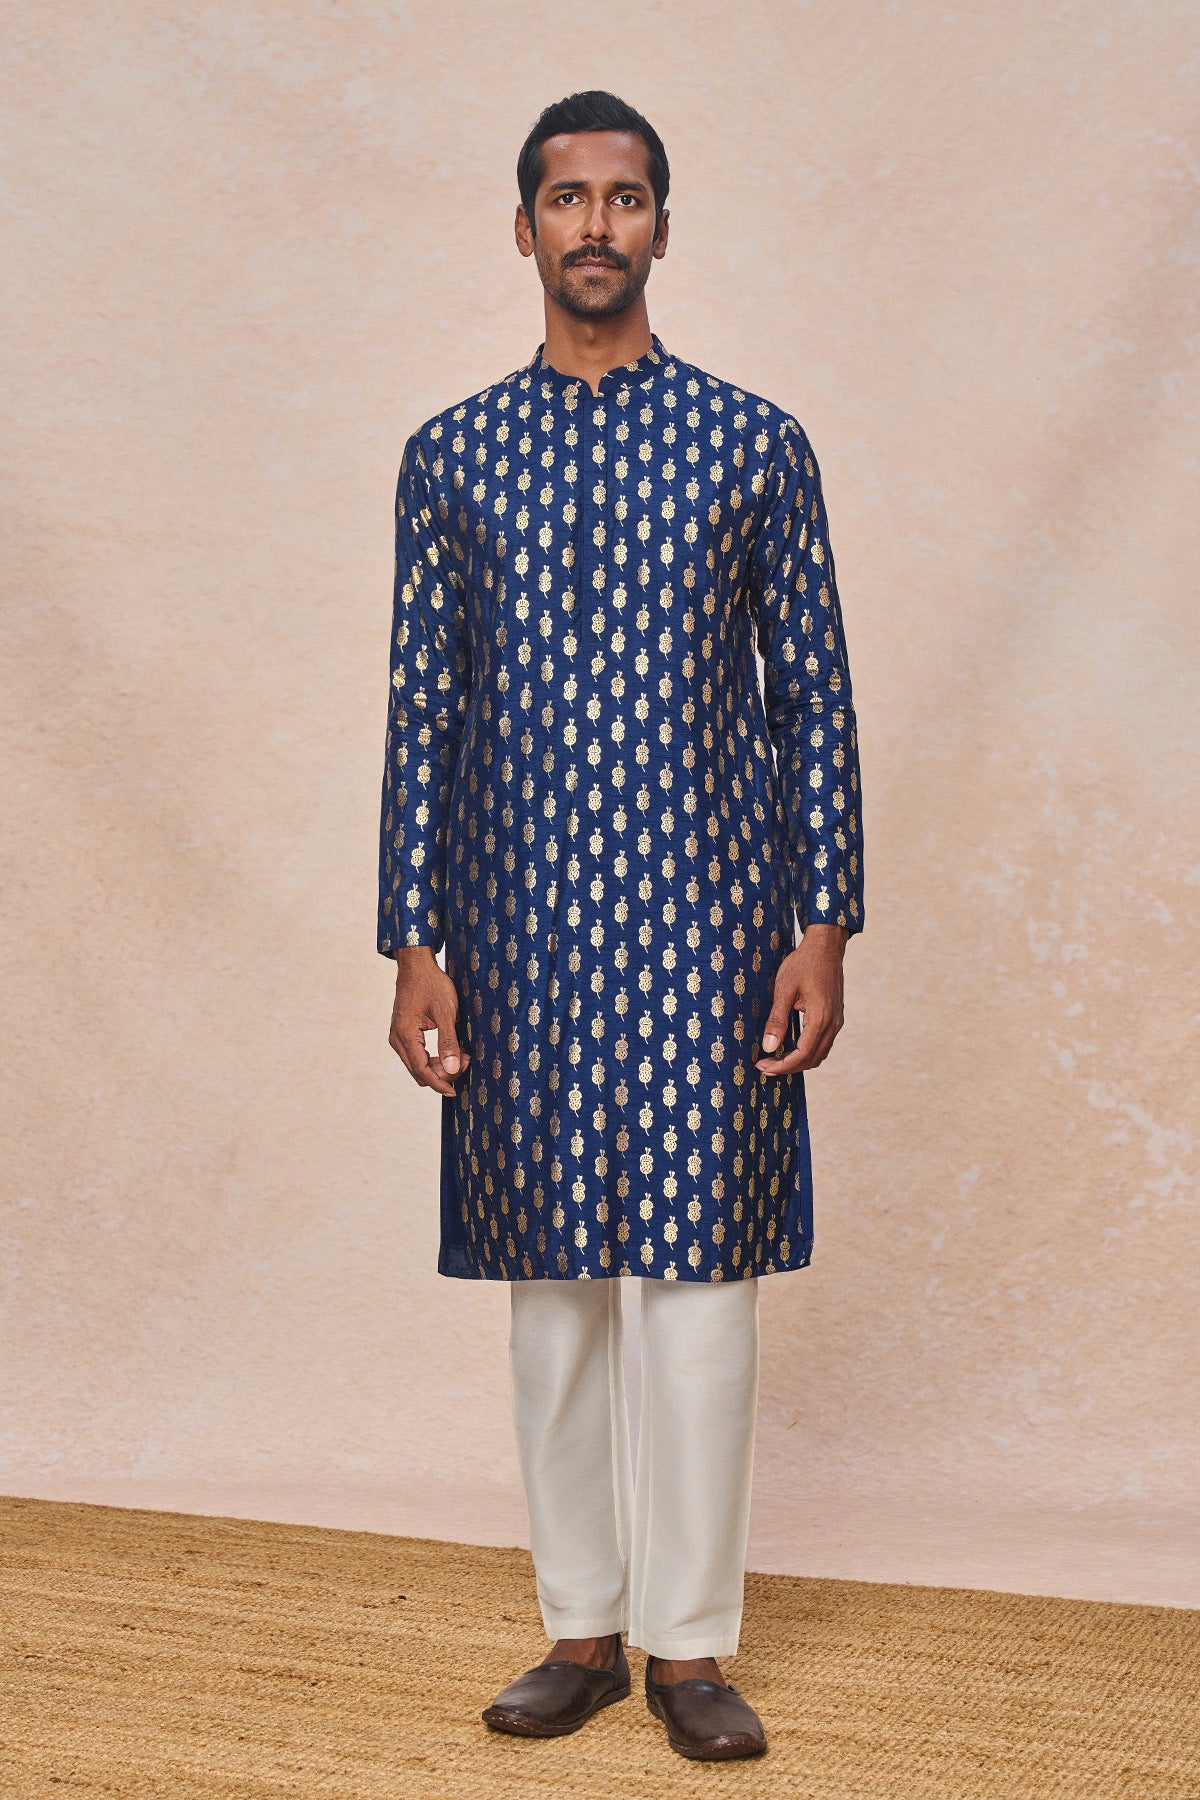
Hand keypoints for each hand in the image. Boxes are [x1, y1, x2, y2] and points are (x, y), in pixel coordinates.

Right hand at [388, 947, 469, 1095]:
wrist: (417, 966)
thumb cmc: (431, 984)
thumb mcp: (445, 1011)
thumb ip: (449, 1040)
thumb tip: (453, 1068)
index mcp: (404, 1034)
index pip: (421, 1069)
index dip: (439, 1083)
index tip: (454, 1090)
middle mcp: (397, 1039)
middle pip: (419, 1071)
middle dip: (443, 1074)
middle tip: (465, 1062)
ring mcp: (398, 1037)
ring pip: (418, 1065)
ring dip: (439, 1067)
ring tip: (462, 1057)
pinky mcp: (404, 1034)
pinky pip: (417, 1056)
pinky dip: (434, 1059)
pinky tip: (451, 1052)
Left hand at [754, 924, 848, 1076]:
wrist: (825, 947)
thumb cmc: (803, 964)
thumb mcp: (784, 989)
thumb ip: (777, 1020)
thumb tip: (769, 1047)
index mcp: (820, 1018)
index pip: (802, 1054)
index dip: (782, 1065)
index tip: (763, 1067)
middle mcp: (833, 1023)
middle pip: (811, 1059)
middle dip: (787, 1067)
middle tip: (764, 1066)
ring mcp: (836, 1021)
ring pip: (819, 1054)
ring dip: (798, 1061)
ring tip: (774, 1060)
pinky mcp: (835, 1018)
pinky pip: (822, 1044)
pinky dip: (806, 1052)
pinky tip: (789, 1048)